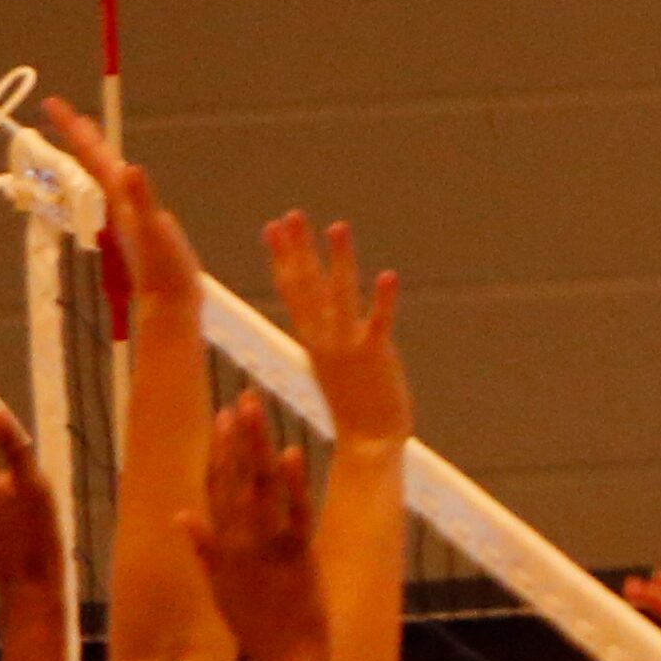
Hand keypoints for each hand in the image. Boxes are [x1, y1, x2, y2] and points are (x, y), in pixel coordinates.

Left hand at [43, 98, 201, 308]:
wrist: (170, 300)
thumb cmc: (165, 267)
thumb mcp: (157, 230)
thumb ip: (143, 200)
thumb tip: (130, 168)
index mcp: (119, 199)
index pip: (92, 156)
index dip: (75, 129)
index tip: (53, 103)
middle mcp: (116, 205)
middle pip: (92, 163)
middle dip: (79, 136)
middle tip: (63, 112)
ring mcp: (125, 216)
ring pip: (103, 176)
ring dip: (93, 153)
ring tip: (86, 135)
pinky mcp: (137, 226)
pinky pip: (120, 191)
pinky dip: (115, 174)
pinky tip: (120, 176)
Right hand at [180, 392, 327, 660]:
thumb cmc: (256, 626)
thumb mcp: (220, 587)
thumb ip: (203, 548)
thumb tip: (181, 515)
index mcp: (220, 549)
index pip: (214, 489)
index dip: (218, 451)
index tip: (220, 416)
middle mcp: (238, 544)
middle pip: (234, 481)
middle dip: (236, 439)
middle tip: (240, 399)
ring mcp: (266, 550)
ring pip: (260, 489)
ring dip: (257, 448)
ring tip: (256, 411)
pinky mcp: (297, 558)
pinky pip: (294, 515)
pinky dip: (292, 484)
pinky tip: (290, 453)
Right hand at [265, 213, 409, 445]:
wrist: (368, 446)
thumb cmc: (355, 411)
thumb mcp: (332, 368)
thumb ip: (325, 342)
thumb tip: (318, 322)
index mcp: (312, 342)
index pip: (292, 292)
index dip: (282, 258)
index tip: (272, 227)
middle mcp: (324, 341)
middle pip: (306, 287)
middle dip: (298, 249)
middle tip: (291, 214)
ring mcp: (348, 348)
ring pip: (340, 296)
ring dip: (339, 260)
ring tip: (337, 226)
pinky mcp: (376, 357)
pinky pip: (378, 323)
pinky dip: (383, 300)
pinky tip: (388, 275)